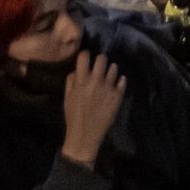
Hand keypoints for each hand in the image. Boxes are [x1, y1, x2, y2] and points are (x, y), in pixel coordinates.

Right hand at [59, 53, 124, 168]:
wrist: (85, 135)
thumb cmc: (74, 116)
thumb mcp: (67, 98)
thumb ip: (71, 81)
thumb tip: (77, 70)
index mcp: (81, 82)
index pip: (84, 57)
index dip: (85, 55)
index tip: (86, 58)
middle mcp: (96, 82)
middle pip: (102, 58)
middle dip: (100, 60)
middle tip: (99, 66)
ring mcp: (109, 88)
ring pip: (114, 68)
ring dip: (110, 70)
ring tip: (107, 76)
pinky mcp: (118, 96)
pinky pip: (123, 80)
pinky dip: (120, 80)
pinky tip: (116, 83)